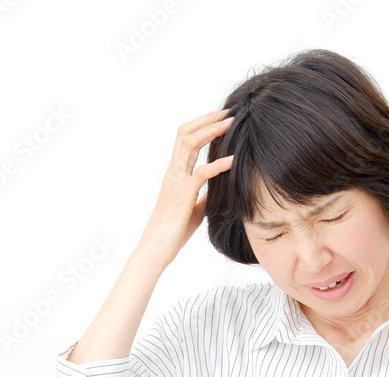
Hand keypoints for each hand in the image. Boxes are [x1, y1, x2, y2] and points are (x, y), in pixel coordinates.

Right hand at [135, 109, 234, 268]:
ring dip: (211, 132)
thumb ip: (203, 196)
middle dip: (207, 120)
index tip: (221, 119)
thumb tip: (217, 190)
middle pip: (185, 135)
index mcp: (175, 175)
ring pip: (189, 145)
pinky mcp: (182, 196)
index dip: (202, 126)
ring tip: (231, 124)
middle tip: (228, 112)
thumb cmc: (172, 234)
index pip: (185, 141)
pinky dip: (218, 165)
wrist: (155, 251)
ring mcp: (175, 183)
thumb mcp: (194, 210)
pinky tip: (233, 161)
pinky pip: (201, 174)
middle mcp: (173, 174)